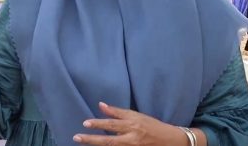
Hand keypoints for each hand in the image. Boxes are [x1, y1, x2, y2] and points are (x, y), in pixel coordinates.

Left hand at [73, 102, 188, 144]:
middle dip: (92, 139)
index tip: (85, 123)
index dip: (98, 123)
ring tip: (83, 143)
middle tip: (77, 137)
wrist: (170, 141)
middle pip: (109, 140)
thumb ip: (117, 112)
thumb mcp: (136, 115)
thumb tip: (100, 105)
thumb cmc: (152, 126)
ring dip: (98, 145)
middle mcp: (132, 137)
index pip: (112, 124)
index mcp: (132, 124)